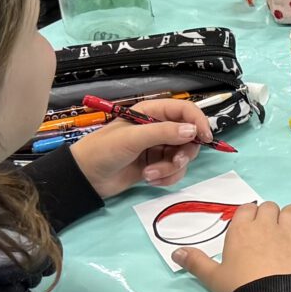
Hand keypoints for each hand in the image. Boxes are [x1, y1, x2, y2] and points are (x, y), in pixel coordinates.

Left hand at [69, 97, 215, 196]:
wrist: (86, 177)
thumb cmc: (104, 149)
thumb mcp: (133, 138)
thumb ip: (164, 133)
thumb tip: (193, 131)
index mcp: (152, 112)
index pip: (185, 111)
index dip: (198, 122)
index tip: (205, 138)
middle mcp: (158, 128)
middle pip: (189, 136)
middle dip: (184, 153)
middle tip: (175, 162)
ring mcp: (158, 148)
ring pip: (182, 157)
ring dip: (171, 169)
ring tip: (150, 175)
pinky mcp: (156, 166)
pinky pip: (174, 171)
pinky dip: (166, 178)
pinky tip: (149, 180)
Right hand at [173, 200, 290, 291]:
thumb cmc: (239, 287)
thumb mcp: (212, 277)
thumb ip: (195, 262)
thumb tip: (174, 253)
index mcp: (240, 230)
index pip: (245, 211)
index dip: (248, 216)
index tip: (248, 224)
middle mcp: (264, 225)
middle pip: (268, 207)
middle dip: (268, 213)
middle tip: (268, 226)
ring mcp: (288, 232)